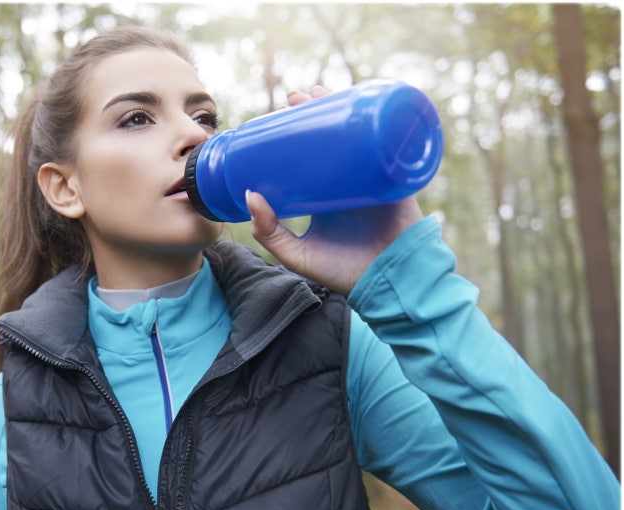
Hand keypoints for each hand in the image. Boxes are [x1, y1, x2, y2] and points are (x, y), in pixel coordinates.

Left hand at [248, 87, 423, 295]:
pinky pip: (389, 141)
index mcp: (325, 195)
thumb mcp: (296, 254)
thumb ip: (269, 231)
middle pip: (330, 138)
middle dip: (314, 113)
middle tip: (294, 98)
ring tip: (319, 92)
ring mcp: (371, 175)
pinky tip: (365, 100)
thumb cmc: (343, 272)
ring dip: (341, 106)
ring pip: (356, 133)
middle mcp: (347, 181)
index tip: (275, 115)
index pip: (306, 156)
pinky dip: (380, 119)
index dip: (293, 134)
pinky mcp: (395, 175)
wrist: (388, 283)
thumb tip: (249, 195)